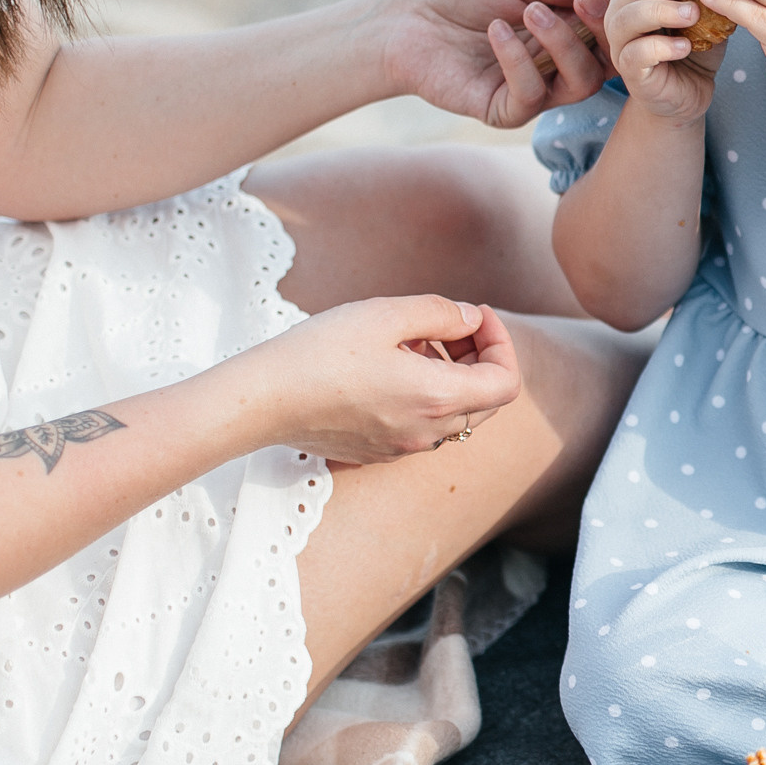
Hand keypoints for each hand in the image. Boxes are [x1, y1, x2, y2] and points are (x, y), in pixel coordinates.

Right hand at [242, 295, 521, 462]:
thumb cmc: (319, 352)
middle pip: (485, 399)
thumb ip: (441, 313)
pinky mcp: (379, 451)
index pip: (506, 383)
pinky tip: (386, 367)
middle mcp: (428, 433)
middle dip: (477, 356)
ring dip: (448, 374)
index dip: (501, 343)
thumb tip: (472, 320)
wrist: (260, 401)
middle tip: (444, 323)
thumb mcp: (385, 314)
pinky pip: (422, 424)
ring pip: (454, 413)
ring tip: (409, 340)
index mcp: (438, 400)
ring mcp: (403, 447)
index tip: (476, 314)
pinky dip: (422, 394)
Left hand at [367, 0, 616, 127]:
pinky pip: (531, 95)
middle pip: (607, 64)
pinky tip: (496, 31)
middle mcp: (556, 66)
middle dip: (600, 33)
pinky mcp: (505, 112)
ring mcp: (534, 92)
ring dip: (563, 44)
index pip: (612, 36)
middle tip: (581, 1)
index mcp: (565, 34)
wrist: (403, 19)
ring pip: (579, 84)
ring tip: (531, 11)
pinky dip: (519, 60)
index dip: (617, 17)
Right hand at [603, 0, 722, 122]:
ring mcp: (620, 39)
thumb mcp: (707, 9)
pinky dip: (663, 47)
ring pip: (631, 14)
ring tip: (695, 14)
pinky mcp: (628, 68)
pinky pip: (637, 52)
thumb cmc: (696, 44)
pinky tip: (687, 47)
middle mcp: (621, 8)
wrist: (689, 93)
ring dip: (665, 10)